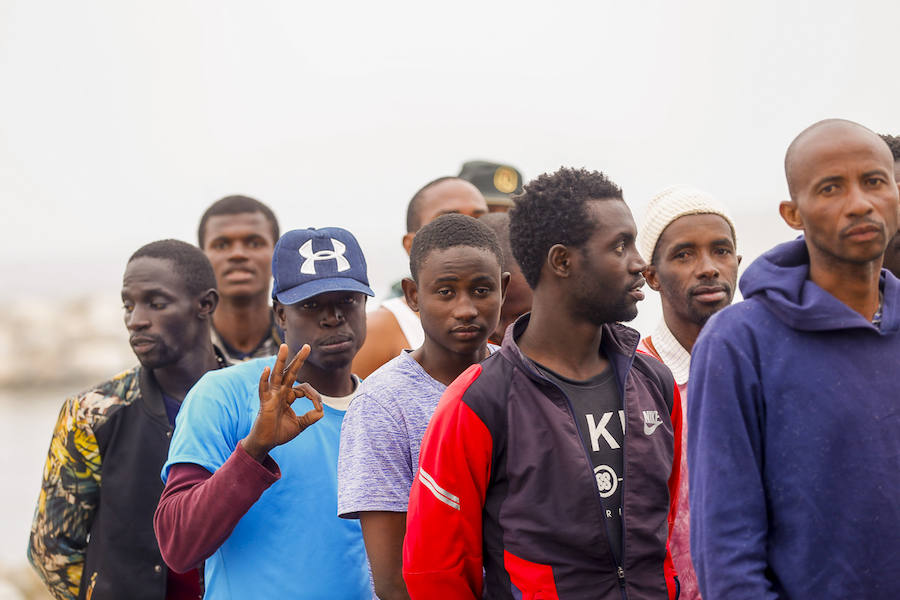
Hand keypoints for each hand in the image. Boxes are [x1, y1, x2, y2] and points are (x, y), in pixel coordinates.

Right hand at [241, 344, 323, 461]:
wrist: (266, 443)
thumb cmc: (279, 433)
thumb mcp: (300, 425)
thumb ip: (311, 418)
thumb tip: (321, 412)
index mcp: (289, 396)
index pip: (304, 388)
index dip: (314, 396)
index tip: (319, 407)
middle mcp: (280, 392)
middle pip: (290, 372)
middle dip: (299, 359)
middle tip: (307, 346)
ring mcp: (272, 396)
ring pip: (277, 374)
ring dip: (280, 360)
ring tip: (284, 346)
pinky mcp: (264, 402)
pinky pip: (263, 389)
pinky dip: (264, 379)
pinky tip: (267, 369)